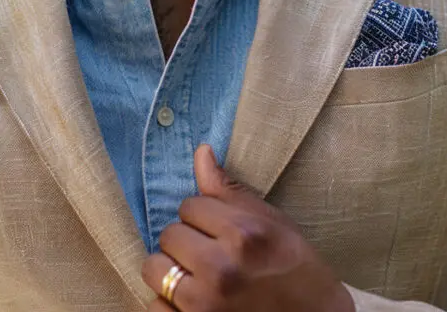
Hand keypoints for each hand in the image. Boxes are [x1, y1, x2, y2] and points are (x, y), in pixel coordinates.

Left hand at [142, 144, 354, 311]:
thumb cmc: (293, 266)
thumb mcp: (270, 221)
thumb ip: (228, 190)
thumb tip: (201, 151)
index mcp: (244, 234)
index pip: (190, 205)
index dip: (203, 214)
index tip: (219, 227)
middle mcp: (221, 269)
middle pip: (169, 234)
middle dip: (186, 238)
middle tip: (209, 250)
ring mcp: (204, 305)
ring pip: (154, 268)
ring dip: (171, 269)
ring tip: (196, 273)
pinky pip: (153, 306)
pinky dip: (168, 302)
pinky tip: (193, 299)